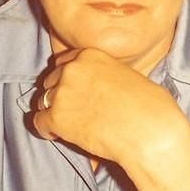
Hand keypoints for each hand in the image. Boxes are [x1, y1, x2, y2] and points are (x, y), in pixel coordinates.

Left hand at [33, 47, 189, 170]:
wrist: (150, 131)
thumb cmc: (150, 106)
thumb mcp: (127, 75)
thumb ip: (104, 75)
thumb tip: (99, 88)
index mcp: (90, 54)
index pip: (63, 62)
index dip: (66, 78)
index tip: (72, 90)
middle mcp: (72, 69)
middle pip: (51, 81)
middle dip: (59, 95)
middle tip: (72, 110)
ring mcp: (62, 93)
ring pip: (43, 101)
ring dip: (53, 112)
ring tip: (70, 125)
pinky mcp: (56, 117)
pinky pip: (39, 124)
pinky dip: (47, 131)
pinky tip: (60, 136)